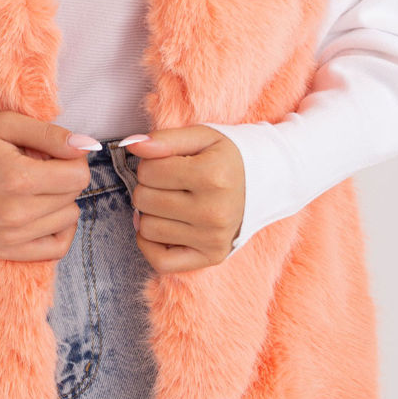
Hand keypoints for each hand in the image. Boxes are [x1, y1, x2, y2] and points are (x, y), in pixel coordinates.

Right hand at [0, 112, 96, 260]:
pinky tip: (44, 211)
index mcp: (16, 178)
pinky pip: (56, 248)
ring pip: (68, 219)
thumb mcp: (8, 124)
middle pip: (74, 196)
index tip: (54, 152)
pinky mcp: (5, 250)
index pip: (78, 175)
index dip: (73, 159)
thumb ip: (51, 134)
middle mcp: (13, 213)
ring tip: (31, 187)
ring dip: (58, 201)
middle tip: (36, 167)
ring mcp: (8, 236)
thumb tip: (87, 146)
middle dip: (63, 177)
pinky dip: (58, 229)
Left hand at [124, 127, 244, 271]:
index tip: (167, 163)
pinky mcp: (212, 257)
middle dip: (148, 187)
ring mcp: (213, 238)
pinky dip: (150, 244)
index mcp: (212, 175)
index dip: (150, 163)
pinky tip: (162, 226)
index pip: (148, 171)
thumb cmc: (227, 157)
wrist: (267, 182)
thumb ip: (165, 139)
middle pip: (144, 200)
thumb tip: (131, 144)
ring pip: (147, 229)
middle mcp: (214, 211)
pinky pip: (160, 261)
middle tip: (169, 183)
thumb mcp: (202, 137)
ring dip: (150, 213)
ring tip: (170, 202)